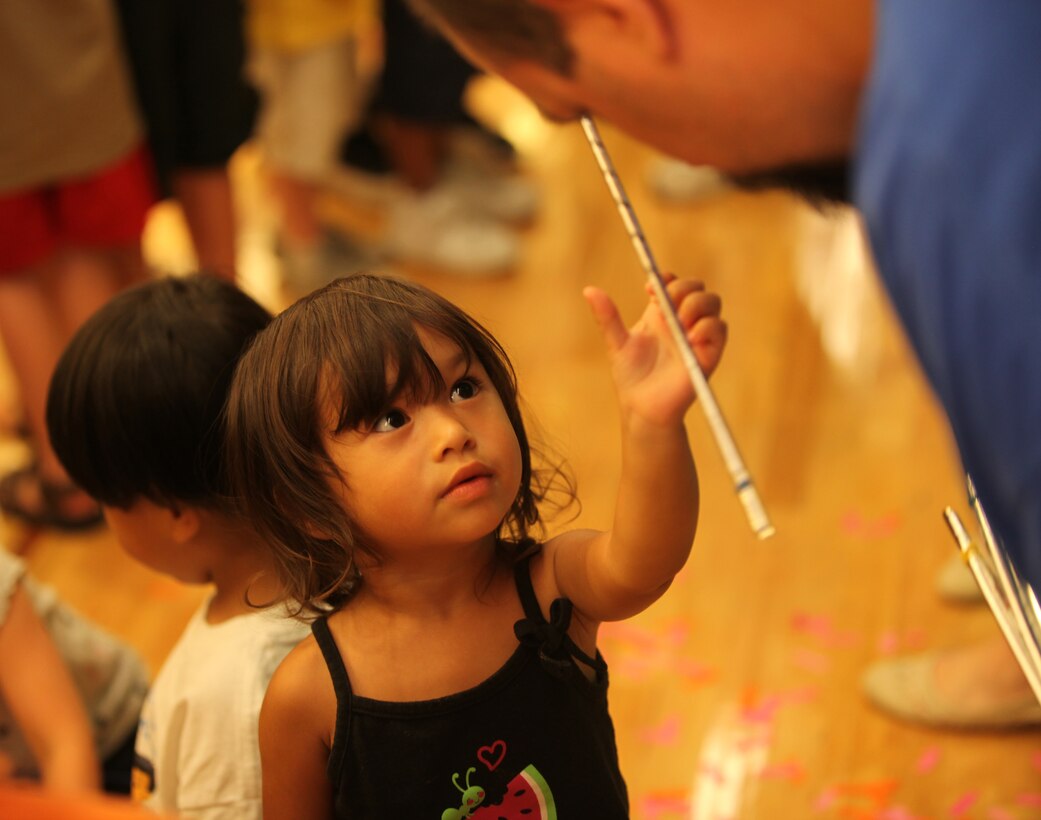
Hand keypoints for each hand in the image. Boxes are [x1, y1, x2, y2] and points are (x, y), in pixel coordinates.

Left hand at [584, 275, 725, 426]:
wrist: (642, 408)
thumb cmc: (630, 377)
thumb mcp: (616, 343)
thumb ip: (607, 317)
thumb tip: (588, 290)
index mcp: (661, 314)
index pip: (673, 283)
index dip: (667, 278)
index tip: (650, 288)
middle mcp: (682, 321)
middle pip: (696, 287)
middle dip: (683, 288)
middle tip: (666, 302)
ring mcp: (697, 336)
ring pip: (712, 302)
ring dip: (697, 304)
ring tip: (679, 321)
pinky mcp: (709, 353)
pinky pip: (720, 329)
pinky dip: (707, 327)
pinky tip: (690, 337)